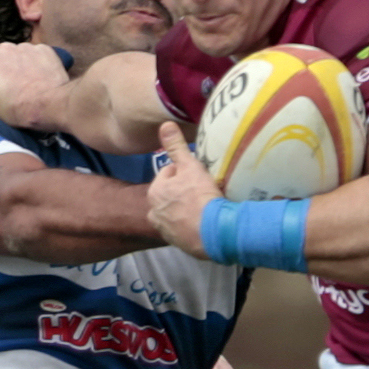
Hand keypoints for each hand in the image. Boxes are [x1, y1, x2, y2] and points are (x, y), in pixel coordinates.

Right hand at [0, 43, 69, 129]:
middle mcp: (4, 47)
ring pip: (16, 59)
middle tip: (13, 96)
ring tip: (27, 89)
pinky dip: (35, 66)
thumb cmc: (12, 108)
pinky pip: (34, 57)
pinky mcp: (45, 50)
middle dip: (2, 76)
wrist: (50, 104)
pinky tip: (39, 80)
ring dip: (18, 71)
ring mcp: (26, 47)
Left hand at [149, 124, 218, 253]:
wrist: (214, 232)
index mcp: (154, 192)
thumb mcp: (190, 166)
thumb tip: (164, 124)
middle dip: (184, 192)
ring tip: (205, 208)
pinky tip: (204, 223)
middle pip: (172, 194)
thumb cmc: (200, 196)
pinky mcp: (177, 244)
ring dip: (187, 209)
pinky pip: (184, 229)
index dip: (186, 172)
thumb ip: (175, 146)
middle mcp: (154, 212)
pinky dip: (191, 225)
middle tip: (204, 191)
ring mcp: (165, 230)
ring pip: (176, 212)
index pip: (169, 173)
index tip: (199, 176)